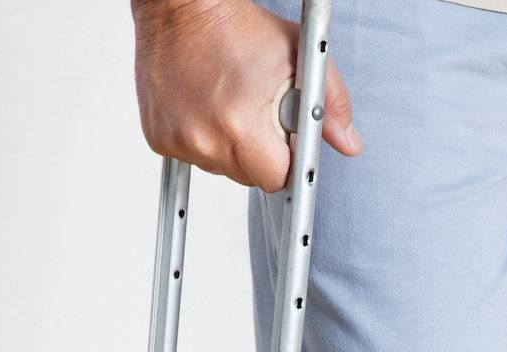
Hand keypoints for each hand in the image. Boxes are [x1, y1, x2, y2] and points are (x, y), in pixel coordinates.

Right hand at [131, 0, 360, 190]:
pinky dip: (201, 139)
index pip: (276, 179)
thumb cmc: (238, 26)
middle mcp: (205, 137)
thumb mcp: (297, 58)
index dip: (285, 163)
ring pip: (219, 168)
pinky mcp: (158, 137)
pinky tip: (205, 106)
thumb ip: (330, 104)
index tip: (285, 146)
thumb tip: (349, 143)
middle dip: (258, 154)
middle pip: (247, 178)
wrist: (180, 6)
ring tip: (228, 104)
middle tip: (255, 113)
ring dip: (228, 147)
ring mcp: (177, 140)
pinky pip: (191, 156)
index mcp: (241, 124)